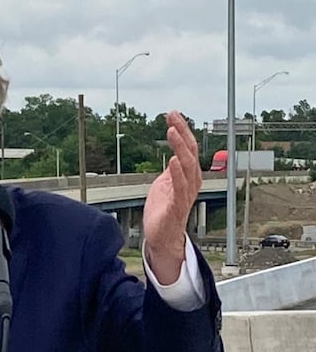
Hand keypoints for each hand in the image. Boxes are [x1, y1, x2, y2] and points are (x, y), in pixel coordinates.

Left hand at [142, 111, 201, 283]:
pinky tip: (172, 162)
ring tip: (172, 133)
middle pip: (189, 154)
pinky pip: (179, 189)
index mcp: (187, 176)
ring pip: (186, 168)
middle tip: (172, 118)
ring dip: (180, 149)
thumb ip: (172, 169)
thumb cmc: (164, 210)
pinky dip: (177, 175)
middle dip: (181, 134)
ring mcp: (184, 195)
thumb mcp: (166, 183)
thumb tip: (174, 152)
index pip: (186, 148)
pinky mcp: (176, 208)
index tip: (172, 114)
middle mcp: (190, 183)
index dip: (181, 130)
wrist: (162, 237)